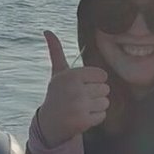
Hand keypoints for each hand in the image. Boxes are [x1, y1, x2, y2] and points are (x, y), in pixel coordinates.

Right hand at [36, 30, 109, 147]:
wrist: (49, 123)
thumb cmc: (57, 94)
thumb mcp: (57, 73)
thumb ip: (56, 51)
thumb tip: (47, 30)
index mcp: (72, 75)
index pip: (102, 75)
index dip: (95, 81)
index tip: (82, 86)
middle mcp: (75, 90)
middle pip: (105, 89)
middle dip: (96, 95)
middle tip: (81, 99)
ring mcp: (79, 106)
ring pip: (106, 102)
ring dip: (96, 107)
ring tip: (82, 108)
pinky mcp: (83, 121)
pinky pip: (102, 116)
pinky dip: (95, 118)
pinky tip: (83, 117)